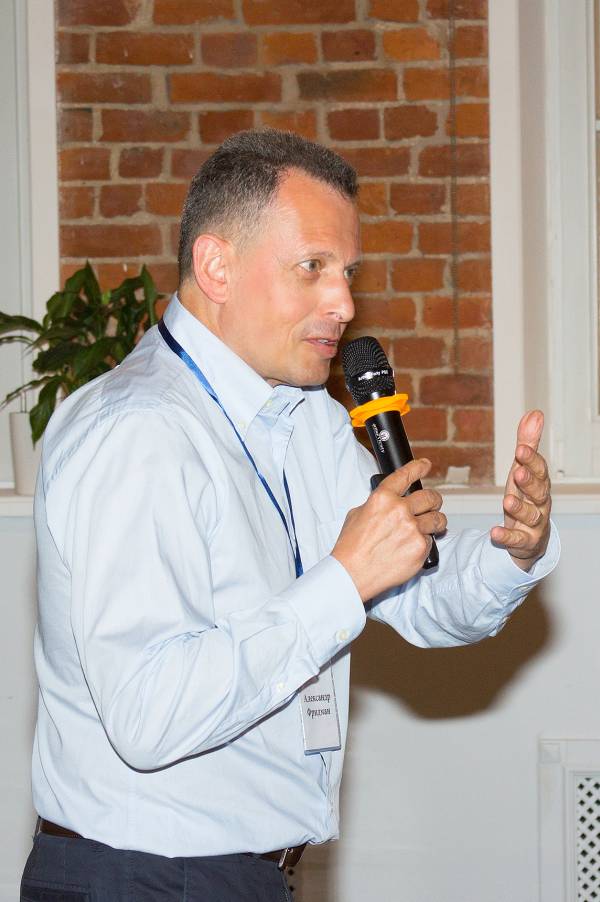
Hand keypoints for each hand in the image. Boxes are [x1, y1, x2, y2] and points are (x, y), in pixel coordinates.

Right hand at [332, 459, 446, 601]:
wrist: (352, 574)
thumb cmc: (351, 547)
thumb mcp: (356, 515)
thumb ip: (377, 504)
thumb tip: (390, 502)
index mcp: (382, 498)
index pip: (406, 475)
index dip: (419, 467)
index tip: (426, 465)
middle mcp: (400, 510)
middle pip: (430, 497)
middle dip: (434, 500)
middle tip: (432, 504)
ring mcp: (412, 529)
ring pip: (438, 519)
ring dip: (435, 522)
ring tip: (427, 527)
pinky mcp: (420, 548)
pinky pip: (431, 541)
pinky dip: (424, 543)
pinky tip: (411, 548)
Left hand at [490, 410, 551, 570]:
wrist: (531, 536)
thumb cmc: (526, 496)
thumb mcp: (523, 469)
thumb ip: (528, 444)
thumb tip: (535, 414)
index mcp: (538, 483)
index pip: (539, 470)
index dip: (531, 460)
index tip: (521, 449)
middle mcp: (540, 503)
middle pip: (539, 492)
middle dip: (529, 482)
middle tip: (518, 472)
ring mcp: (534, 523)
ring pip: (531, 515)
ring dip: (519, 508)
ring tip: (507, 501)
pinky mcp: (524, 541)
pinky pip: (516, 539)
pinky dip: (506, 536)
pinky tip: (495, 532)